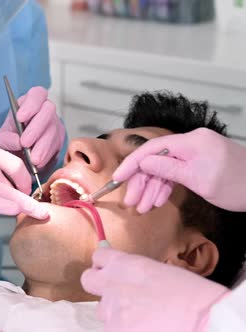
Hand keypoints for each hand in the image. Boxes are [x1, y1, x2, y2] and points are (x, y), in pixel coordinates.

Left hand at [0, 86, 64, 169]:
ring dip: (42, 145)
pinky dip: (47, 155)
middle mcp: (45, 110)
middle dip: (36, 128)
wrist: (20, 156)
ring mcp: (55, 124)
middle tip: (25, 143)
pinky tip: (38, 162)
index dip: (31, 104)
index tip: (20, 118)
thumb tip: (19, 142)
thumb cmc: (11, 141)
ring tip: (32, 158)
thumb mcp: (3, 139)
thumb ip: (8, 138)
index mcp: (30, 103)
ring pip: (53, 130)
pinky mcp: (60, 140)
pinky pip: (57, 145)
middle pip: (48, 110)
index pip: (37, 94)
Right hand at [0, 137, 50, 218]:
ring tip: (37, 214)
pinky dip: (9, 208)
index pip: (14, 162)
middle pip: (15, 176)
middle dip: (28, 195)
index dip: (24, 179)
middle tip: (39, 209)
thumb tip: (6, 187)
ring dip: (25, 205)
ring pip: (8, 192)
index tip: (26, 192)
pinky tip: (19, 213)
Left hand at [81, 248, 228, 331]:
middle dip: (99, 286)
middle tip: (116, 295)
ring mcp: (111, 310)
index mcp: (124, 265)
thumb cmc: (192, 295)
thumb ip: (136, 271)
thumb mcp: (161, 271)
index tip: (111, 271)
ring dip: (117, 314)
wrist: (203, 319)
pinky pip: (113, 329)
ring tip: (143, 318)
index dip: (105, 265)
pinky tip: (145, 328)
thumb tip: (124, 273)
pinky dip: (125, 329)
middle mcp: (111, 284)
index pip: (98, 257)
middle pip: (88, 280)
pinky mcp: (114, 330)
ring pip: (104, 311)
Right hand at [113, 128, 245, 212]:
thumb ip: (168, 169)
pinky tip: (156, 200)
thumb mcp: (199, 180)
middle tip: (131, 202)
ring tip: (142, 207)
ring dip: (151, 188)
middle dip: (141, 182)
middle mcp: (191, 143)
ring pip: (164, 168)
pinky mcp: (199, 161)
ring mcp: (195, 152)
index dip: (131, 164)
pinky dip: (165, 186)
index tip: (117, 179)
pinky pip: (175, 172)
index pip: (151, 149)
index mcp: (191, 142)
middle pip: (155, 160)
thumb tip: (143, 163)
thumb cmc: (237, 186)